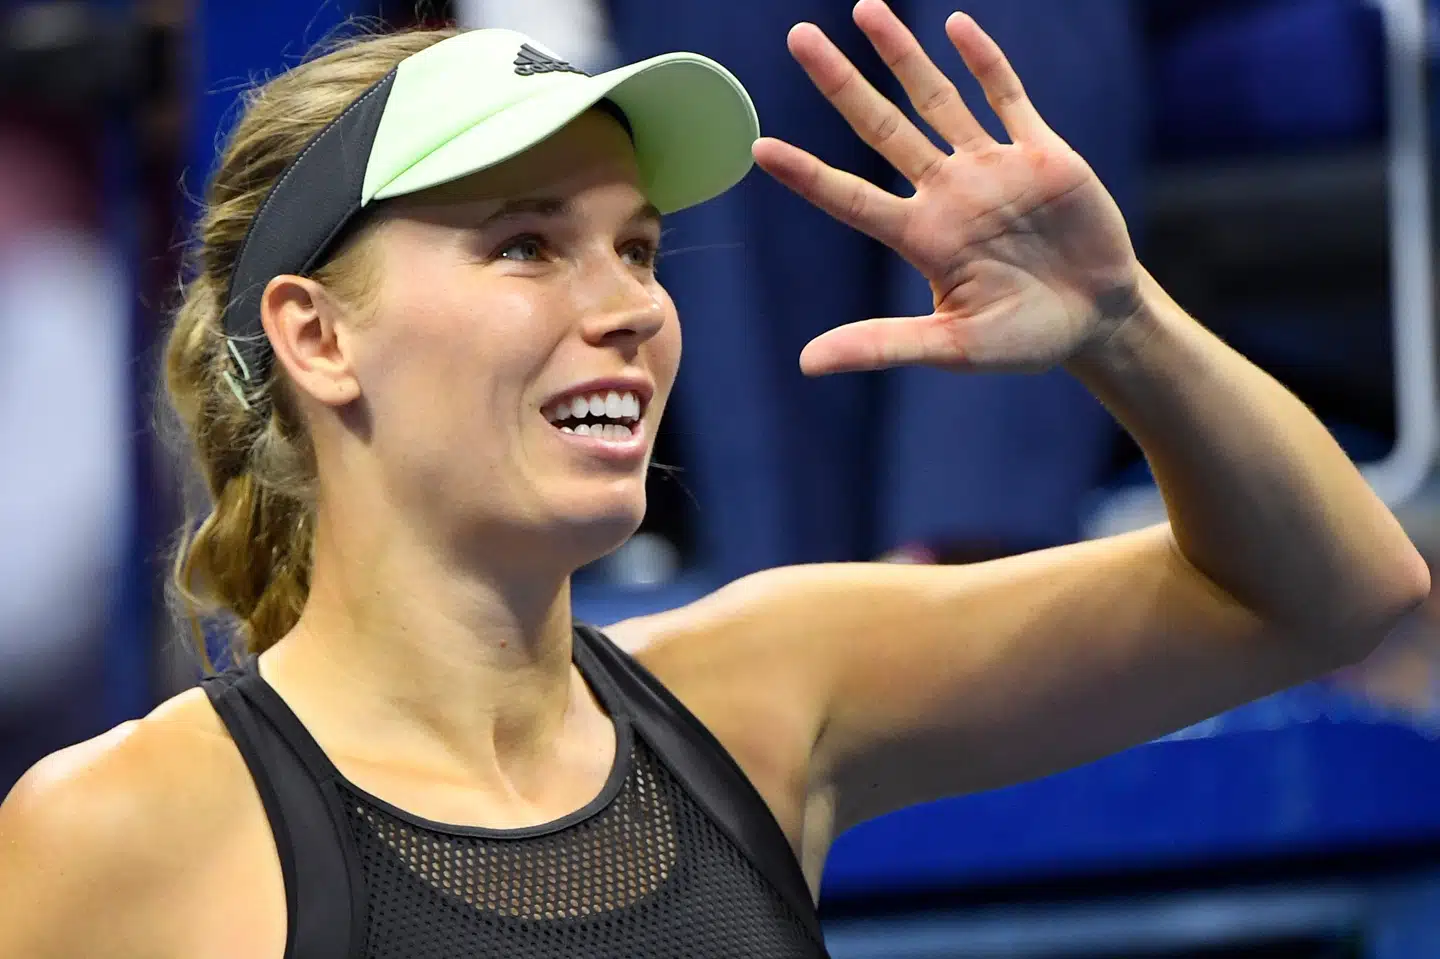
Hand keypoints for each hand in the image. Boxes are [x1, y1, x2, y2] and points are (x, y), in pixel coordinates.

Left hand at [753, 0, 1140, 375]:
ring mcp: (992, 168)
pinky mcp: (1042, 154)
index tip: (759, 147)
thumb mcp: (953, 348)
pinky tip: (955, 26)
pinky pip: (1008, 98)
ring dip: (902, 56)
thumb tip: (809, 364)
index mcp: (922, 239)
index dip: (807, 174)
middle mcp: (947, 194)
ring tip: (863, 8)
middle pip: (881, 127)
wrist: (1097, 321)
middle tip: (798, 36)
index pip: (850, 198)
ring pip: (937, 100)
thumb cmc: (1024, 340)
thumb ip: (885, 345)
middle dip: (841, 83)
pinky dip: (984, 63)